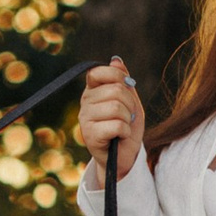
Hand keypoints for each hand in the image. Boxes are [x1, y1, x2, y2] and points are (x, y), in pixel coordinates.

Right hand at [79, 57, 145, 178]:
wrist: (123, 156)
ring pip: (116, 108)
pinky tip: (120, 136)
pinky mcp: (90, 135)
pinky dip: (125, 131)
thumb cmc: (126, 126)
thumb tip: (116, 60)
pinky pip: (117, 125)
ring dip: (128, 119)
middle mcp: (85, 102)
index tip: (127, 88)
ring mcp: (85, 118)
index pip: (98, 72)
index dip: (117, 77)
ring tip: (124, 126)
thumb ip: (123, 80)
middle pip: (114, 90)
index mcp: (93, 90)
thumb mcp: (129, 100)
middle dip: (129, 103)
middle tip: (128, 115)